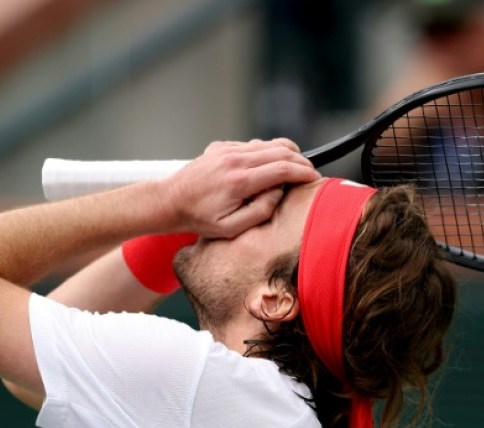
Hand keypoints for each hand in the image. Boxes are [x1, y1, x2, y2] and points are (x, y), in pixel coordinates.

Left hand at [160, 139, 320, 238]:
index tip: (314, 178)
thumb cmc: (199, 219)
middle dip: (300, 161)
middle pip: (279, 151)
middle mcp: (234, 160)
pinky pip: (252, 144)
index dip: (303, 172)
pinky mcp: (221, 146)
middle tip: (310, 172)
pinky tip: (268, 166)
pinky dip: (266, 152)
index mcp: (238, 181)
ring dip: (286, 153)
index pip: (281, 168)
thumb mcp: (231, 228)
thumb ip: (260, 212)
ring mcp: (227, 150)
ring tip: (295, 167)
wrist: (170, 201)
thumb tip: (277, 192)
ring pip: (268, 143)